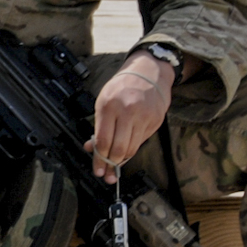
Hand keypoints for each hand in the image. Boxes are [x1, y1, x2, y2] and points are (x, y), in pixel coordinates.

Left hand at [84, 54, 173, 182]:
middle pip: (118, 149)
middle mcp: (127, 111)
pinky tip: (126, 150)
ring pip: (131, 148)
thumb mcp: (103, 101)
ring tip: (115, 166)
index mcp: (109, 106)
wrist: (149, 73)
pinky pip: (141, 142)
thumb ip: (98, 126)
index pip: (103, 140)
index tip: (97, 170)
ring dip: (122, 161)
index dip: (99, 159)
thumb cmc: (122, 87)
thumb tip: (91, 148)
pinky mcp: (155, 121)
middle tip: (106, 173)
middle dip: (111, 165)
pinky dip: (132, 149)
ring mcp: (143, 117)